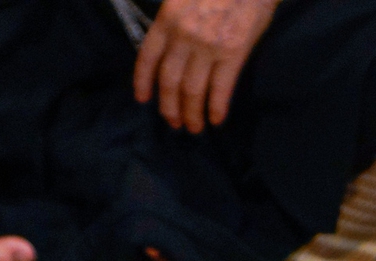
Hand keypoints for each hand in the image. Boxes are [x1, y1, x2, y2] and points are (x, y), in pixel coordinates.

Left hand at [134, 0, 282, 133]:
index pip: (148, 56)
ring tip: (194, 127)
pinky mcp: (233, 53)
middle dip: (169, 107)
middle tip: (173, 122)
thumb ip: (175, 19)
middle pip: (169, 80)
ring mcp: (208, 45)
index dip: (143, 81)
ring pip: (192, 90)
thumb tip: (172, 50)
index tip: (143, 99)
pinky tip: (216, 120)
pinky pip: (220, 89)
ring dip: (192, 114)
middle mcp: (183, 34)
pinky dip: (217, 108)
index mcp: (168, 18)